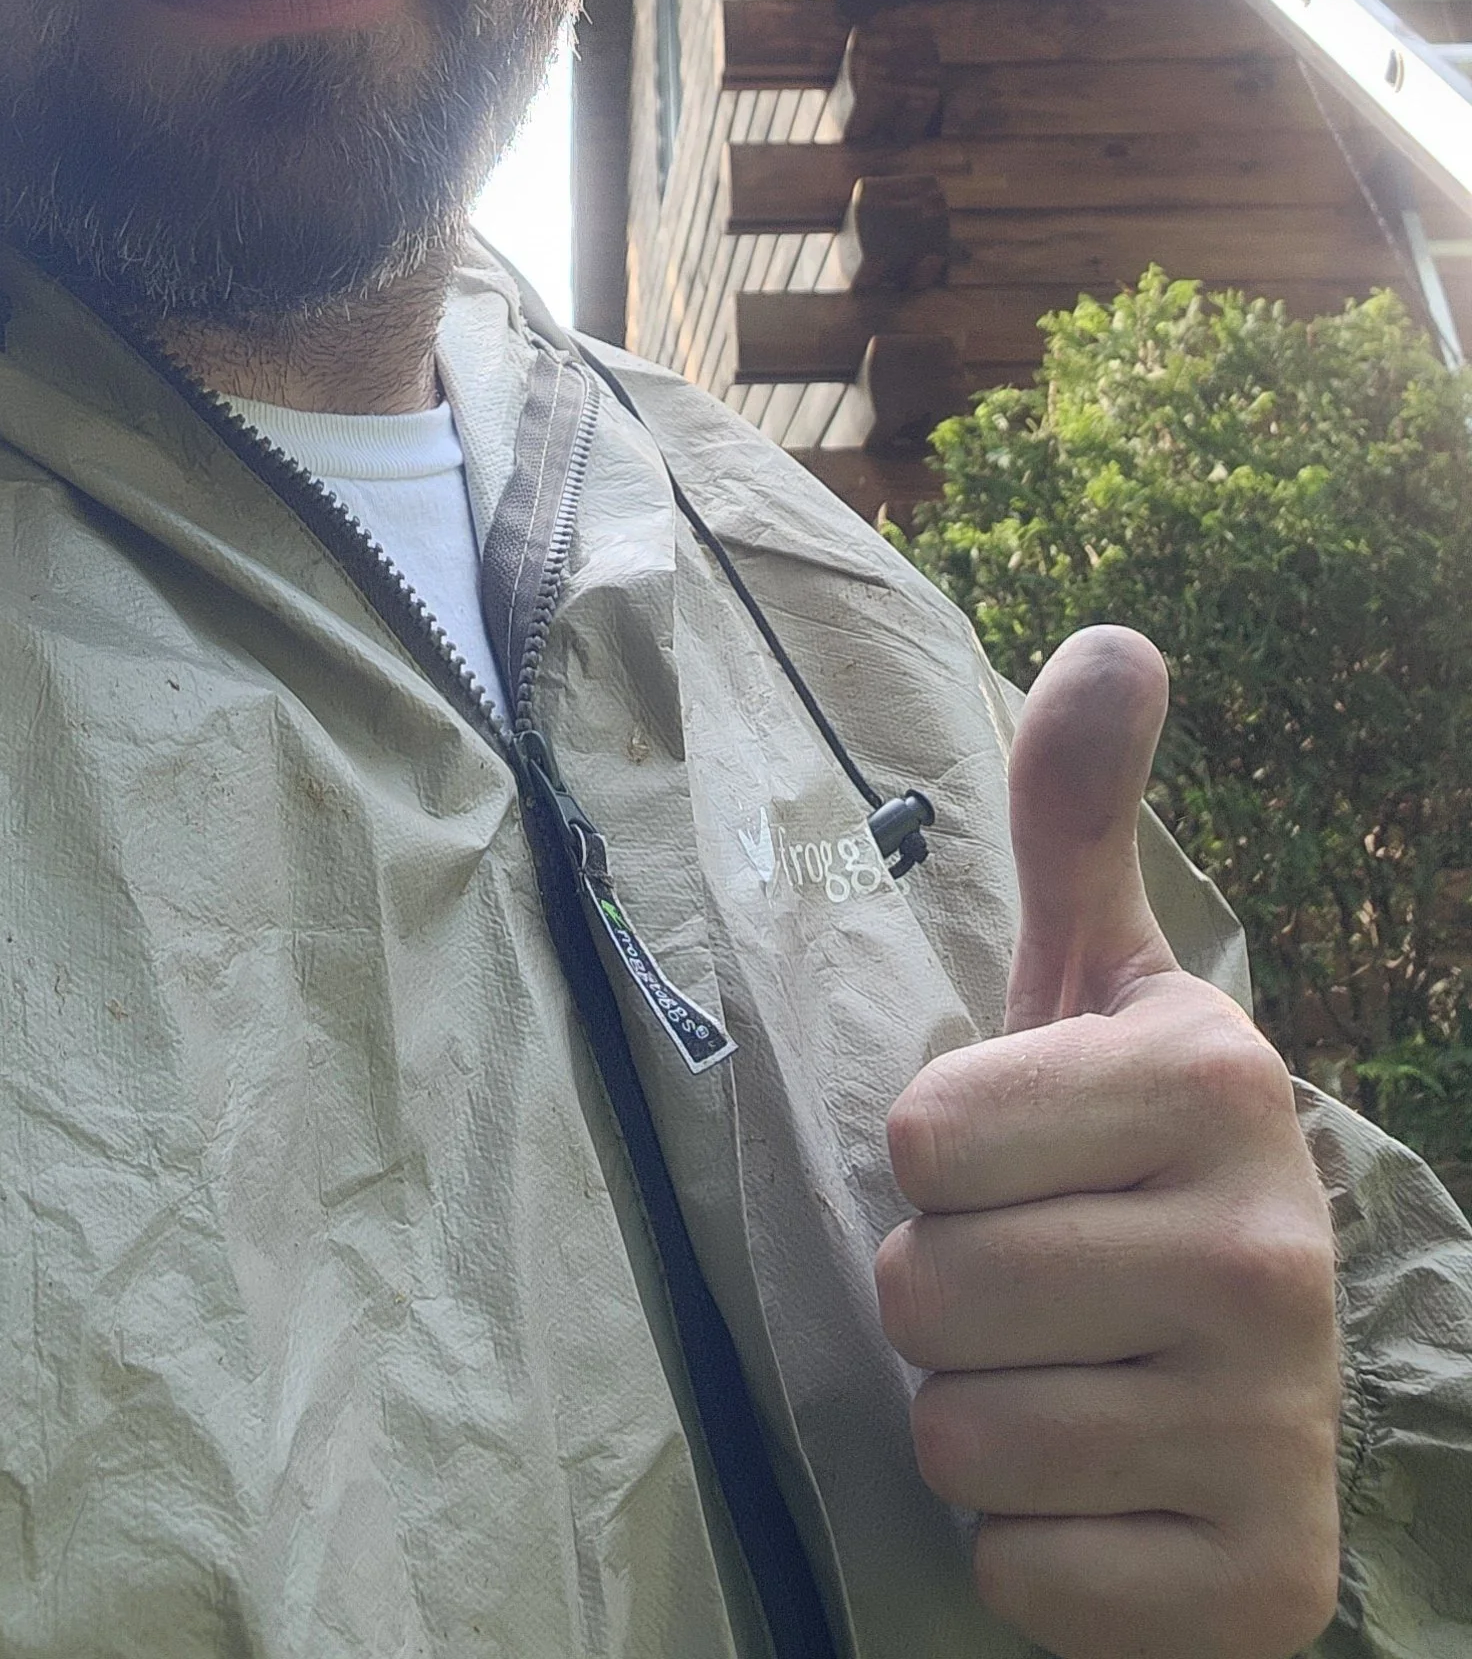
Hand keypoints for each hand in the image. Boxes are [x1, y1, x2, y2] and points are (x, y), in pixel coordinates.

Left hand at [875, 626, 1340, 1658]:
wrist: (1237, 1420)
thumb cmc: (1116, 1174)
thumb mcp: (1092, 988)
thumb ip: (1080, 820)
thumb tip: (1115, 640)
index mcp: (1214, 1081)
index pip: (922, 1137)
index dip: (933, 1164)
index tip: (1018, 1167)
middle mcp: (1272, 1250)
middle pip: (925, 1288)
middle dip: (941, 1303)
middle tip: (1032, 1293)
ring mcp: (1280, 1431)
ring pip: (959, 1438)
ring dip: (978, 1429)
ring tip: (1065, 1387)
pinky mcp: (1261, 1595)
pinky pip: (1020, 1578)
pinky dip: (1034, 1558)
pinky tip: (1108, 1500)